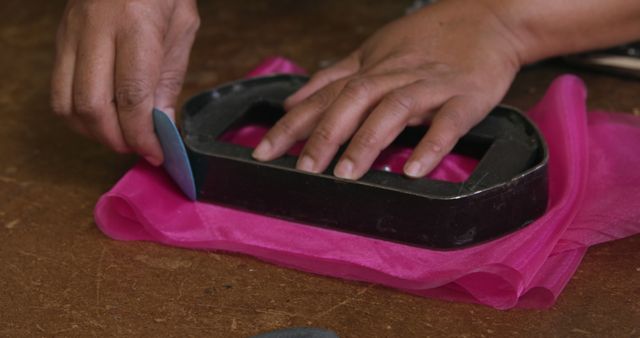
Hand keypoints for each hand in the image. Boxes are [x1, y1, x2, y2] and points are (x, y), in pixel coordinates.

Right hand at [51, 0, 199, 164]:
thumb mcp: (182, 29)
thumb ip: (169, 78)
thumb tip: (160, 125)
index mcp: (134, 26)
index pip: (131, 96)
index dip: (142, 134)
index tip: (156, 153)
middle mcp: (95, 31)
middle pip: (93, 107)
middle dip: (117, 139)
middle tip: (139, 147)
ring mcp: (71, 35)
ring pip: (67, 104)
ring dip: (95, 132)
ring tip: (122, 135)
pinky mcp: (60, 40)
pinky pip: (58, 91)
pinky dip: (78, 117)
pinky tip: (102, 118)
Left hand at [252, 0, 523, 178]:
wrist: (490, 17)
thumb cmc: (428, 39)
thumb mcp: (373, 52)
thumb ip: (332, 78)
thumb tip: (290, 102)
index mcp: (371, 68)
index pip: (324, 96)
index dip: (292, 124)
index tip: (264, 151)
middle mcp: (394, 74)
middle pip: (352, 101)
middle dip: (324, 135)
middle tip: (302, 169)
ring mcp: (430, 85)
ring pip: (393, 110)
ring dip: (367, 141)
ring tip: (345, 174)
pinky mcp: (466, 97)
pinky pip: (447, 122)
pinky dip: (430, 145)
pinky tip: (413, 170)